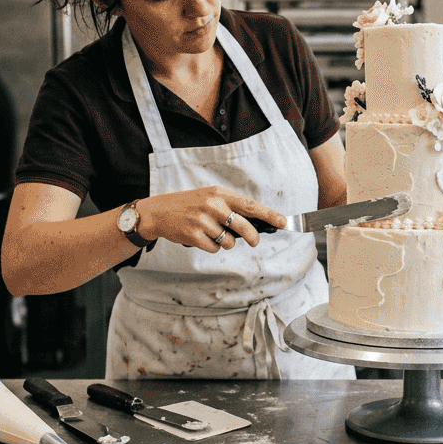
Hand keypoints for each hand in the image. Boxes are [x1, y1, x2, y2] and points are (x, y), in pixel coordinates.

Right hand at [135, 186, 285, 253]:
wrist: (159, 211)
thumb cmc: (189, 205)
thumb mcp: (210, 198)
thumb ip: (230, 207)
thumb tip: (255, 222)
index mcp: (219, 194)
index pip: (250, 205)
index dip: (269, 215)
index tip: (283, 222)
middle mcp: (212, 205)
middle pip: (243, 226)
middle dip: (253, 237)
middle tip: (253, 242)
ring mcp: (202, 220)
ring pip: (229, 241)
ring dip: (226, 243)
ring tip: (213, 234)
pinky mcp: (193, 235)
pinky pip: (215, 248)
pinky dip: (212, 247)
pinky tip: (202, 239)